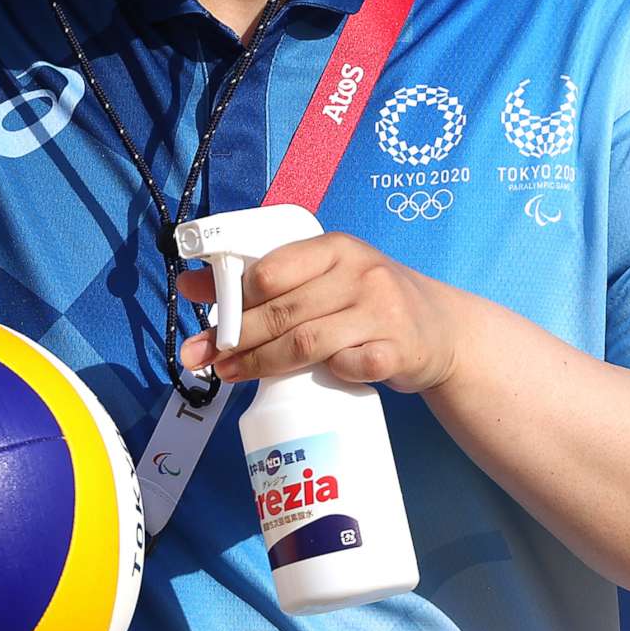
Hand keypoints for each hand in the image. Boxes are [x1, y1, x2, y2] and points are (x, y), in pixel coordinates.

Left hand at [177, 233, 460, 393]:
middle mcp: (361, 274)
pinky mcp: (400, 351)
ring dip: (262, 364)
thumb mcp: (321, 278)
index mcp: (336, 248)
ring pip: (308, 343)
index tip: (212, 323)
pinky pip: (352, 367)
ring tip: (231, 375)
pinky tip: (310, 382)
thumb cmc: (366, 300)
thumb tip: (188, 285)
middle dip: (236, 339)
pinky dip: (328, 374)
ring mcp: (383, 313)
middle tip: (205, 358)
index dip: (234, 299)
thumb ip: (266, 280)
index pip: (272, 271)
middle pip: (283, 312)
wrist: (441, 329)